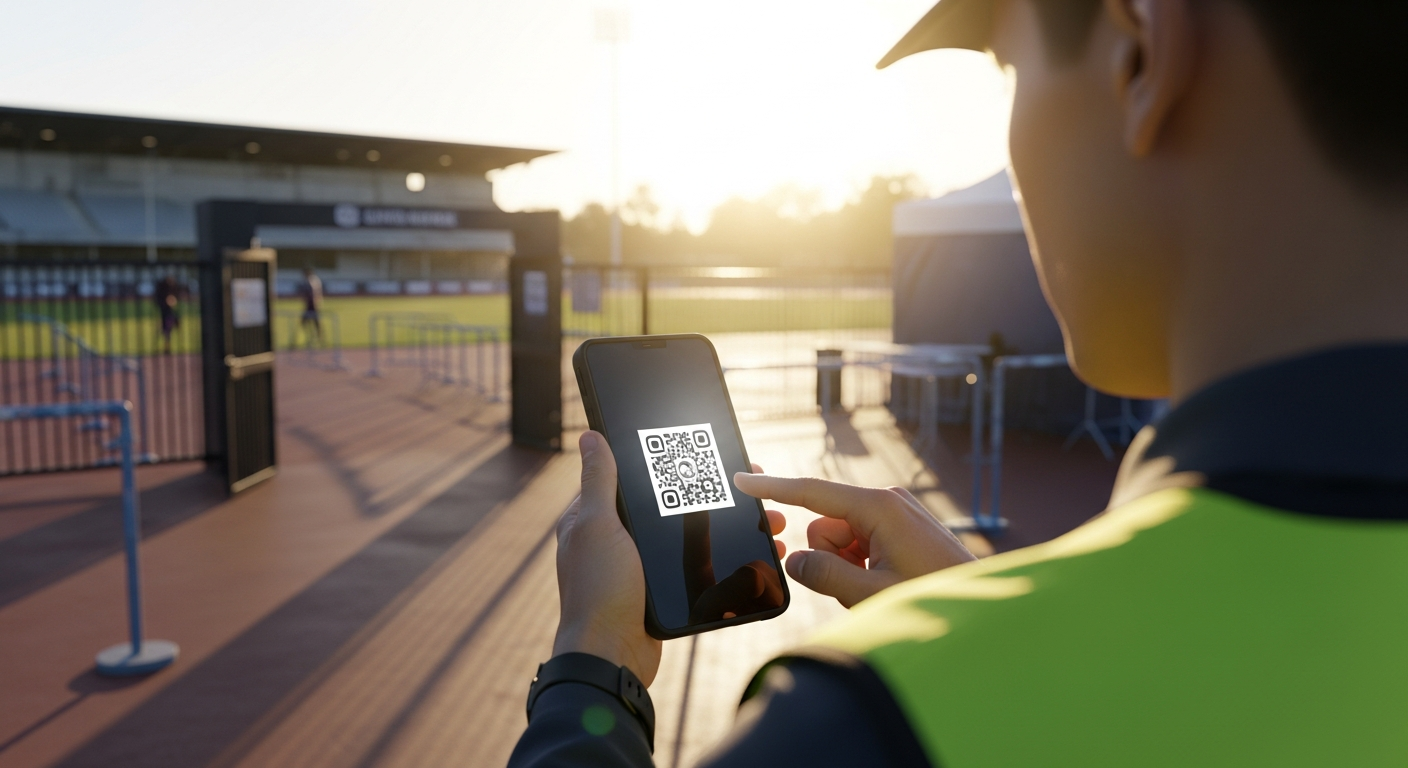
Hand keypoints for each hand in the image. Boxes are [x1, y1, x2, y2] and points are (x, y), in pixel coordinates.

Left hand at [552, 432, 786, 685]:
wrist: (610, 657)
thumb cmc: (598, 589)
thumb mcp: (597, 525)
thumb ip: (599, 480)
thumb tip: (590, 436)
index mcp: (596, 517)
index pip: (638, 477)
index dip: (674, 464)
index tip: (715, 454)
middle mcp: (618, 539)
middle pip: (673, 505)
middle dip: (717, 496)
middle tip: (758, 489)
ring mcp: (641, 566)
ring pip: (693, 536)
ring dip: (733, 526)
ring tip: (772, 521)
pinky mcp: (663, 590)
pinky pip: (700, 567)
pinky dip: (728, 558)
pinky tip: (757, 553)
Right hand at [733, 474, 976, 607]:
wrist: (981, 611)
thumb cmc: (933, 598)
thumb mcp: (871, 593)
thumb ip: (824, 576)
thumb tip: (796, 562)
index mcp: (879, 507)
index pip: (812, 493)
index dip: (774, 488)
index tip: (742, 480)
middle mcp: (886, 501)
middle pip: (825, 525)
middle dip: (829, 556)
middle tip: (857, 585)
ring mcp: (895, 514)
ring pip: (840, 539)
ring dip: (847, 565)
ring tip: (878, 587)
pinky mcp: (900, 528)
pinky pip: (860, 543)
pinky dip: (861, 565)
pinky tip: (885, 582)